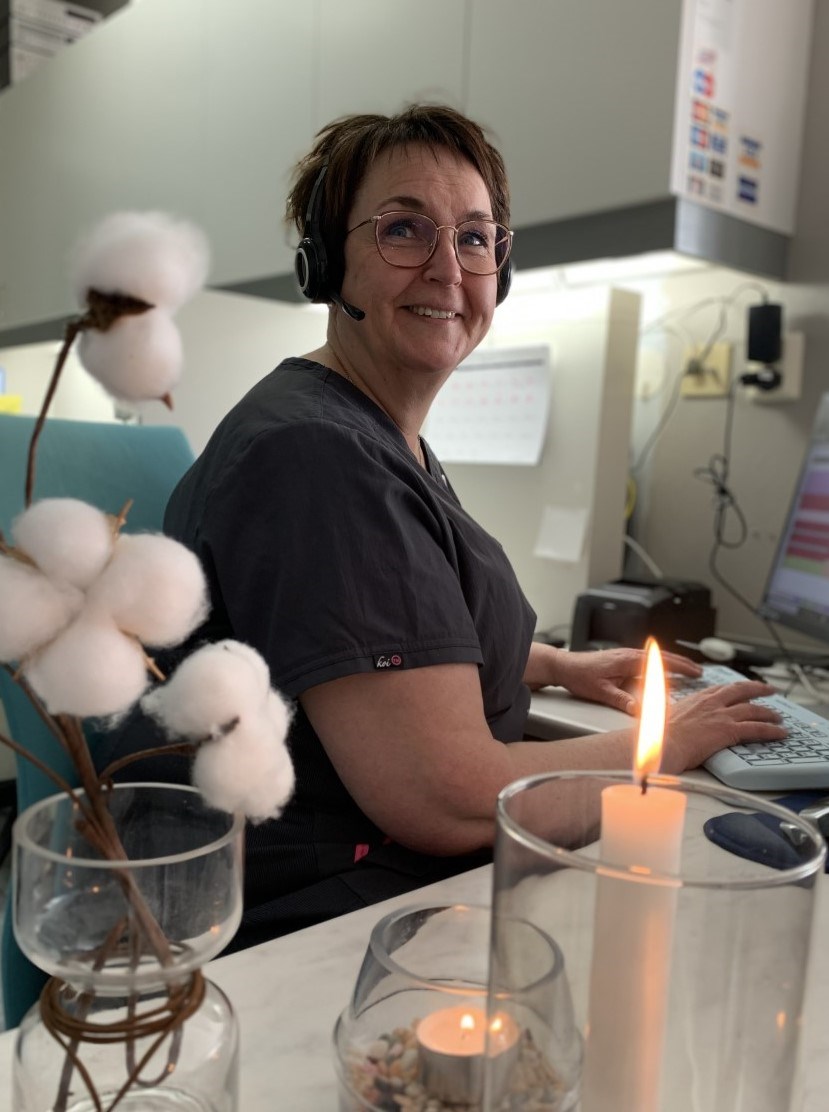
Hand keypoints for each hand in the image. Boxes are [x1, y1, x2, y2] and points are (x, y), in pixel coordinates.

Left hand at [552, 647, 701, 715]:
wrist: (564, 665)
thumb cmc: (580, 675)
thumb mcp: (601, 691)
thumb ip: (621, 700)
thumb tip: (638, 711)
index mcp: (627, 660)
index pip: (660, 662)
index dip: (680, 667)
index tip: (695, 672)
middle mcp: (628, 655)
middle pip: (662, 657)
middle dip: (682, 663)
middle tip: (699, 671)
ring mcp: (625, 655)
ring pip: (655, 657)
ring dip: (672, 662)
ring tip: (687, 669)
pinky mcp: (620, 658)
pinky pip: (646, 659)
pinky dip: (660, 662)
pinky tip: (663, 669)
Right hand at [661, 680, 785, 772]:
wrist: (661, 743)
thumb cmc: (657, 735)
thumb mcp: (663, 716)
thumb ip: (671, 714)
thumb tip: (665, 718)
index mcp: (696, 699)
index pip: (721, 689)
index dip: (734, 688)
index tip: (741, 688)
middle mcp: (711, 703)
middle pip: (741, 690)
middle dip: (757, 689)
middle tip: (768, 689)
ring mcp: (722, 715)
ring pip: (753, 709)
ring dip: (769, 712)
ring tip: (778, 717)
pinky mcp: (729, 730)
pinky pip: (757, 728)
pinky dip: (772, 730)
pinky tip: (780, 732)